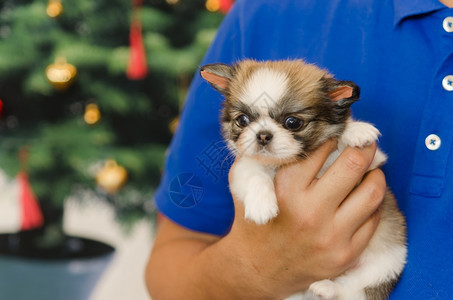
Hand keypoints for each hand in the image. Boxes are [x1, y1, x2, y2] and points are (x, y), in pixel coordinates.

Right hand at [225, 140, 385, 297]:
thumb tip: (288, 132)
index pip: (322, 149)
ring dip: (375, 173)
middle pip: (353, 164)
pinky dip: (372, 202)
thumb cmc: (253, 221)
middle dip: (363, 146)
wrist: (257, 269)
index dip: (332, 134)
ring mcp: (331, 235)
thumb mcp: (245, 183)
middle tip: (365, 141)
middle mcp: (311, 211)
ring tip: (370, 168)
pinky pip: (373, 219)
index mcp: (286, 189)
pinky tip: (363, 196)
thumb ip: (261, 156)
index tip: (337, 130)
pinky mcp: (346, 254)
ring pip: (372, 191)